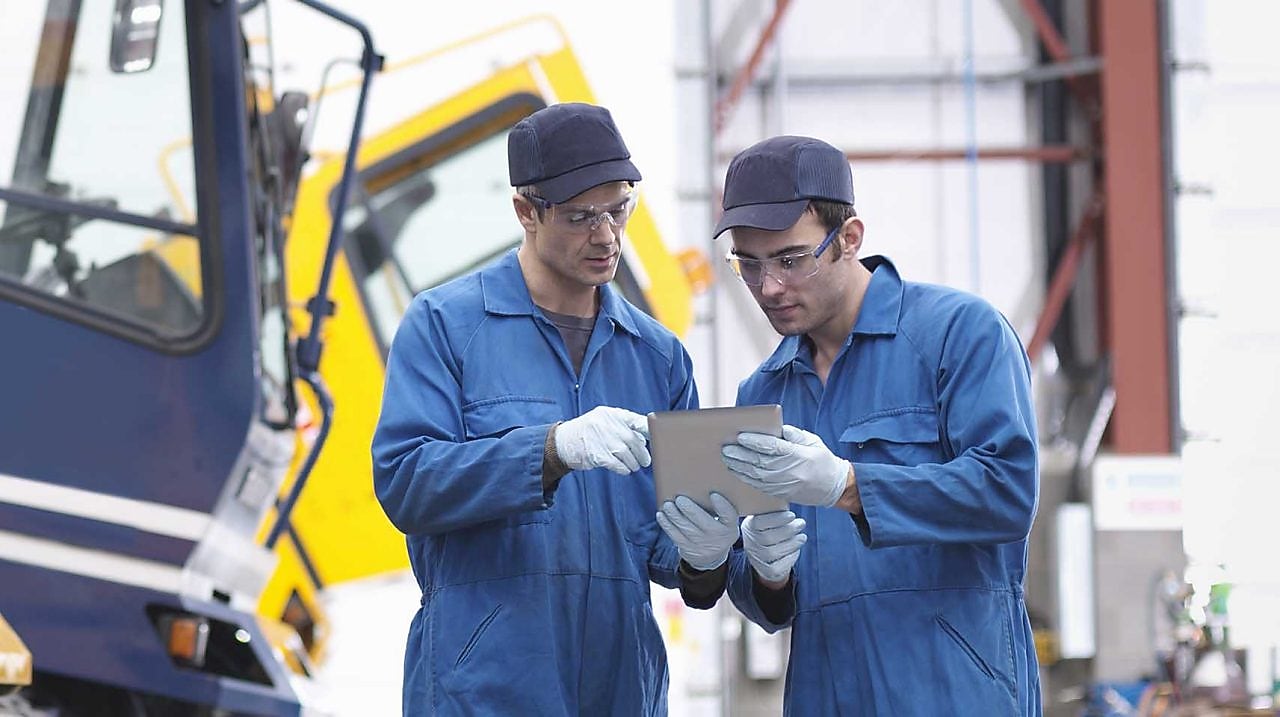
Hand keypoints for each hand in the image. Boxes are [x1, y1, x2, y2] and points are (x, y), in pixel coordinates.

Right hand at [555, 406, 650, 473]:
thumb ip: (623, 425)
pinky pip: (618, 464)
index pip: (637, 420)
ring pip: (627, 454)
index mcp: (612, 414)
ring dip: (633, 463)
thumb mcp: (604, 420)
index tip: (659, 438)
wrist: (564, 442)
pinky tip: (624, 469)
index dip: (651, 430)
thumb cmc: (589, 432)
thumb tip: (646, 438)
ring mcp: (602, 439)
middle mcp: (607, 424)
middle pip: (634, 441)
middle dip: (642, 453)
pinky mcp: (597, 455)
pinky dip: (624, 469)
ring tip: (633, 466)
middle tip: (645, 460)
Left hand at [655, 493, 740, 570]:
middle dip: (690, 510)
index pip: (729, 515)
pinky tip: (661, 515)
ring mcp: (701, 544)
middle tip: (680, 498)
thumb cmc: (717, 529)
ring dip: (674, 515)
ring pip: (685, 528)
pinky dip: (666, 524)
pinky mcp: (687, 548)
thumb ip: (720, 509)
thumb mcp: (726, 522)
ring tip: (668, 505)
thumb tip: (701, 487)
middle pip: (703, 522)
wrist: (711, 556)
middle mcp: (717, 537)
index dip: (722, 506)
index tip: (713, 494)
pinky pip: (674, 535)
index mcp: (729, 526)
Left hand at [721, 425, 848, 506]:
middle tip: (726, 448)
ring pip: (756, 476)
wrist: (833, 487)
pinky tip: (736, 471)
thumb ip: (793, 434)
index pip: (772, 448)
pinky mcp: (780, 494)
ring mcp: (784, 485)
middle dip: (740, 455)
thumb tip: (776, 428)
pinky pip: (759, 486)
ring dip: (739, 467)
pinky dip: (745, 478)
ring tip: (727, 458)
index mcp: (798, 456)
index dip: (754, 442)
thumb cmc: (822, 460)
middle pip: (759, 462)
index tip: (740, 436)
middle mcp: (789, 472)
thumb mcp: (812, 441)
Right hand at [741, 510, 806, 583]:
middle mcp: (750, 543)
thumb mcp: (770, 517)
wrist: (768, 557)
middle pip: (768, 538)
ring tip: (802, 537)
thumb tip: (792, 494)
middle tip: (802, 523)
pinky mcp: (767, 571)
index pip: (758, 523)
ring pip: (774, 552)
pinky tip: (796, 550)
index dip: (776, 519)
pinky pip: (778, 566)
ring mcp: (756, 558)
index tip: (791, 515)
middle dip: (788, 530)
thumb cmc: (773, 530)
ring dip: (791, 543)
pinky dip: (790, 557)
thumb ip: (776, 509)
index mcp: (749, 526)